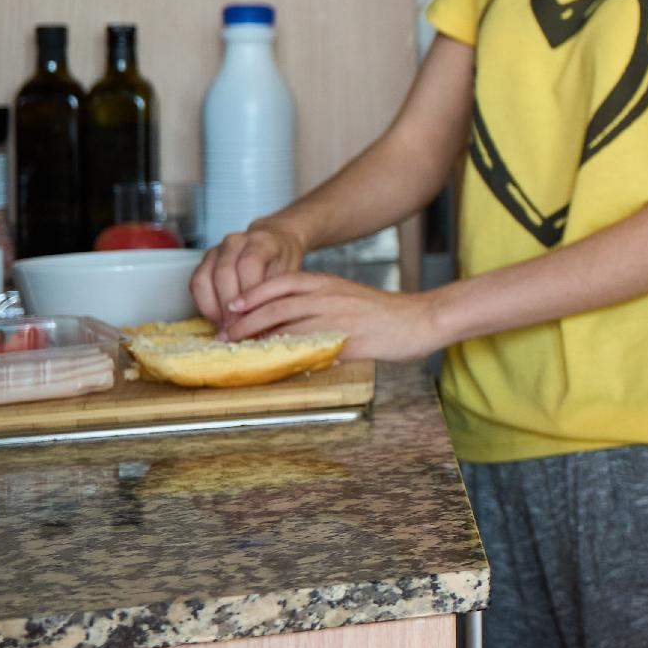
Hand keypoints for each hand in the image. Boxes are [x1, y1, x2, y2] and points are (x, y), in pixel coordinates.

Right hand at [193, 222, 310, 322]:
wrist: (274, 243)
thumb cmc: (283, 263)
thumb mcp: (290, 275)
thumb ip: (277, 294)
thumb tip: (266, 323)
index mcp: (261, 241)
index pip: (249, 264)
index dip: (248, 293)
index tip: (251, 318)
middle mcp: (236, 241)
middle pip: (224, 272)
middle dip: (229, 306)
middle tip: (236, 330)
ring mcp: (217, 249)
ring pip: (205, 278)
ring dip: (213, 307)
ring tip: (226, 328)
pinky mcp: (205, 260)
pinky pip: (196, 282)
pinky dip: (204, 304)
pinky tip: (217, 319)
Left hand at [219, 272, 447, 363]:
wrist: (420, 320)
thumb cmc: (385, 313)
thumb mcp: (347, 297)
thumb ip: (318, 304)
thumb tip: (286, 323)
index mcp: (327, 284)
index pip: (281, 283)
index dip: (252, 294)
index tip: (232, 306)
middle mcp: (328, 297)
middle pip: (275, 306)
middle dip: (245, 322)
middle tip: (226, 336)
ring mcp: (337, 319)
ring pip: (286, 327)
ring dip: (258, 341)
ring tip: (240, 352)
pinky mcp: (347, 342)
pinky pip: (309, 350)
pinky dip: (286, 356)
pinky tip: (273, 365)